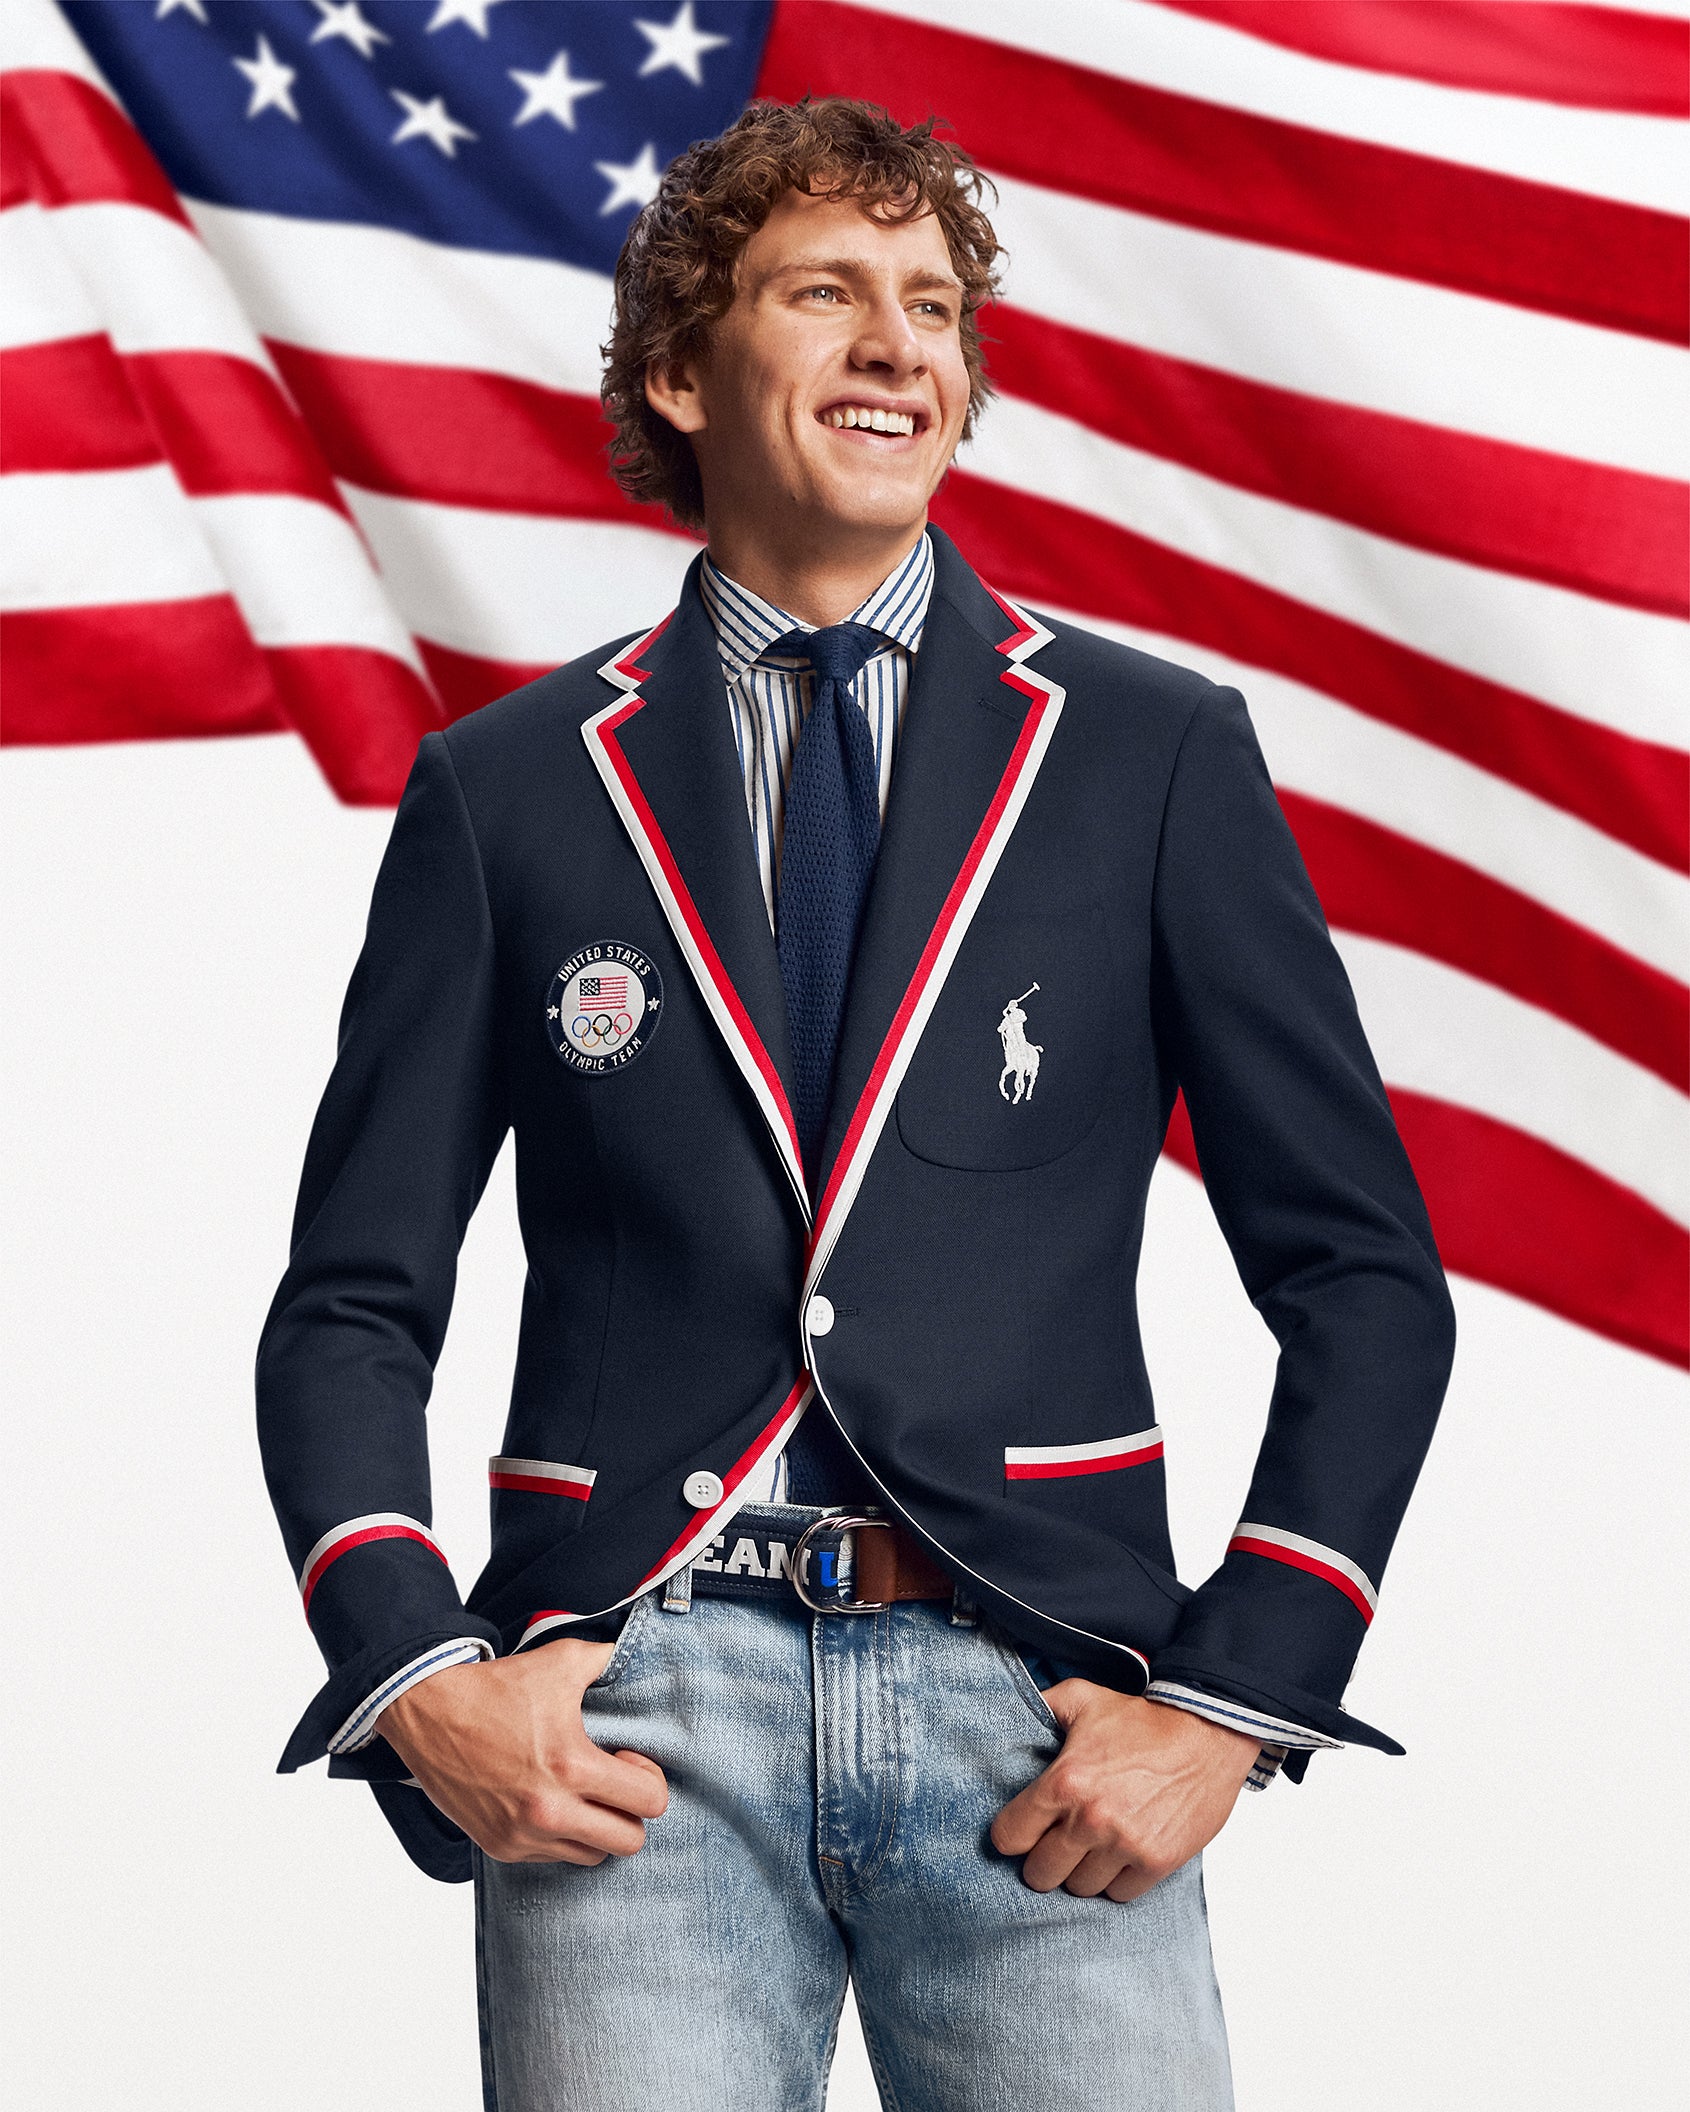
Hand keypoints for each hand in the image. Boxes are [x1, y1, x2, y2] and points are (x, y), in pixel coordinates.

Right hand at [376, 1639, 668, 1865]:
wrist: (429, 1712)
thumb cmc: (497, 1687)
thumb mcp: (562, 1661)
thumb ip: (609, 1657)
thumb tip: (637, 1651)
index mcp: (572, 1766)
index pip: (649, 1802)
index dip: (649, 1778)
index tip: (627, 1759)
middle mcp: (549, 1811)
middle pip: (629, 1842)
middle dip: (632, 1812)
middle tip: (613, 1783)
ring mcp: (524, 1836)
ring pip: (593, 1855)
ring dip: (598, 1828)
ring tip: (583, 1793)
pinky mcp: (501, 1848)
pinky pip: (554, 1858)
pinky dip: (562, 1836)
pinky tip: (552, 1801)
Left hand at [991, 1683, 1259, 1902]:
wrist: (1207, 1733)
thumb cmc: (1143, 1718)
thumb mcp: (1082, 1698)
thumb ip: (1042, 1707)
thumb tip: (1007, 1712)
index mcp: (1064, 1782)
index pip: (1009, 1836)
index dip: (1012, 1835)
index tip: (1022, 1830)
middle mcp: (1090, 1820)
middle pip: (1040, 1874)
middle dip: (1044, 1859)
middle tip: (1056, 1844)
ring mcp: (1125, 1845)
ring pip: (1080, 1888)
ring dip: (1082, 1870)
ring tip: (1091, 1848)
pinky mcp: (1156, 1862)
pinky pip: (1119, 1895)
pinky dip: (1117, 1880)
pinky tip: (1120, 1856)